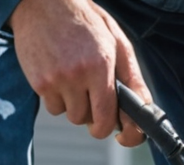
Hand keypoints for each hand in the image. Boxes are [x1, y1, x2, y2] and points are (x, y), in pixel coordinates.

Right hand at [9, 0, 150, 146]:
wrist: (43, 3)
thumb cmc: (84, 23)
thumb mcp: (116, 43)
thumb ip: (132, 77)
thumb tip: (144, 108)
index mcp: (101, 65)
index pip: (107, 117)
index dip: (111, 128)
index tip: (117, 132)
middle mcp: (77, 74)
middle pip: (87, 121)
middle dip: (93, 114)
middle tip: (93, 94)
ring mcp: (55, 79)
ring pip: (70, 116)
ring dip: (75, 105)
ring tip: (75, 78)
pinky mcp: (38, 82)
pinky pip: (53, 108)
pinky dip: (58, 98)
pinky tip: (60, 75)